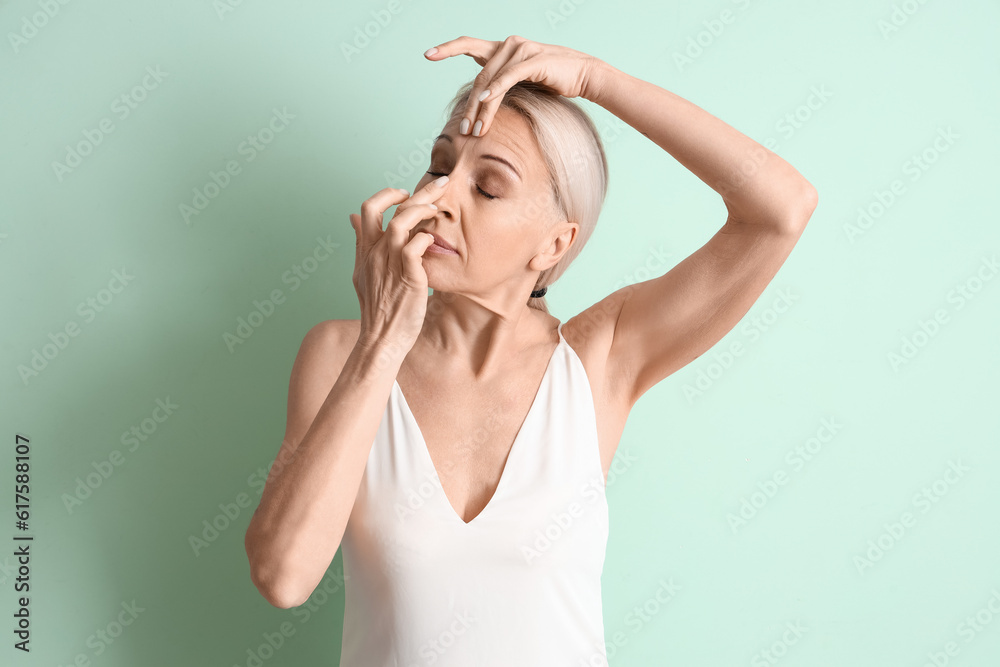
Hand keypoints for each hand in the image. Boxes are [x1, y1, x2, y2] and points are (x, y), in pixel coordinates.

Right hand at [349, 178, 446, 351]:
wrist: (382, 339)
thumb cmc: (378, 307)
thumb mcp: (362, 271)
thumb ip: (360, 242)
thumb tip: (352, 218)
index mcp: (365, 250)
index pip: (369, 208)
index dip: (387, 194)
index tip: (405, 193)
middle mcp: (376, 253)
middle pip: (391, 209)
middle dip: (419, 191)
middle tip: (441, 184)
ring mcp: (390, 264)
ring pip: (403, 222)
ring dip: (423, 210)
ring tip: (437, 210)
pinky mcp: (407, 277)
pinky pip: (415, 246)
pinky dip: (426, 238)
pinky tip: (433, 240)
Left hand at [424, 35, 602, 136]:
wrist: (583, 74)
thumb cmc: (553, 80)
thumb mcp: (522, 81)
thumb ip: (502, 82)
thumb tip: (483, 96)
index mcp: (502, 48)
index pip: (469, 44)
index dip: (448, 48)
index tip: (427, 54)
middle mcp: (508, 44)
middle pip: (478, 77)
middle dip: (469, 107)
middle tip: (462, 130)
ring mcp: (520, 50)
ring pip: (491, 81)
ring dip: (481, 108)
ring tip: (475, 130)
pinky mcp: (533, 60)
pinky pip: (509, 77)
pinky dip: (496, 90)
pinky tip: (485, 101)